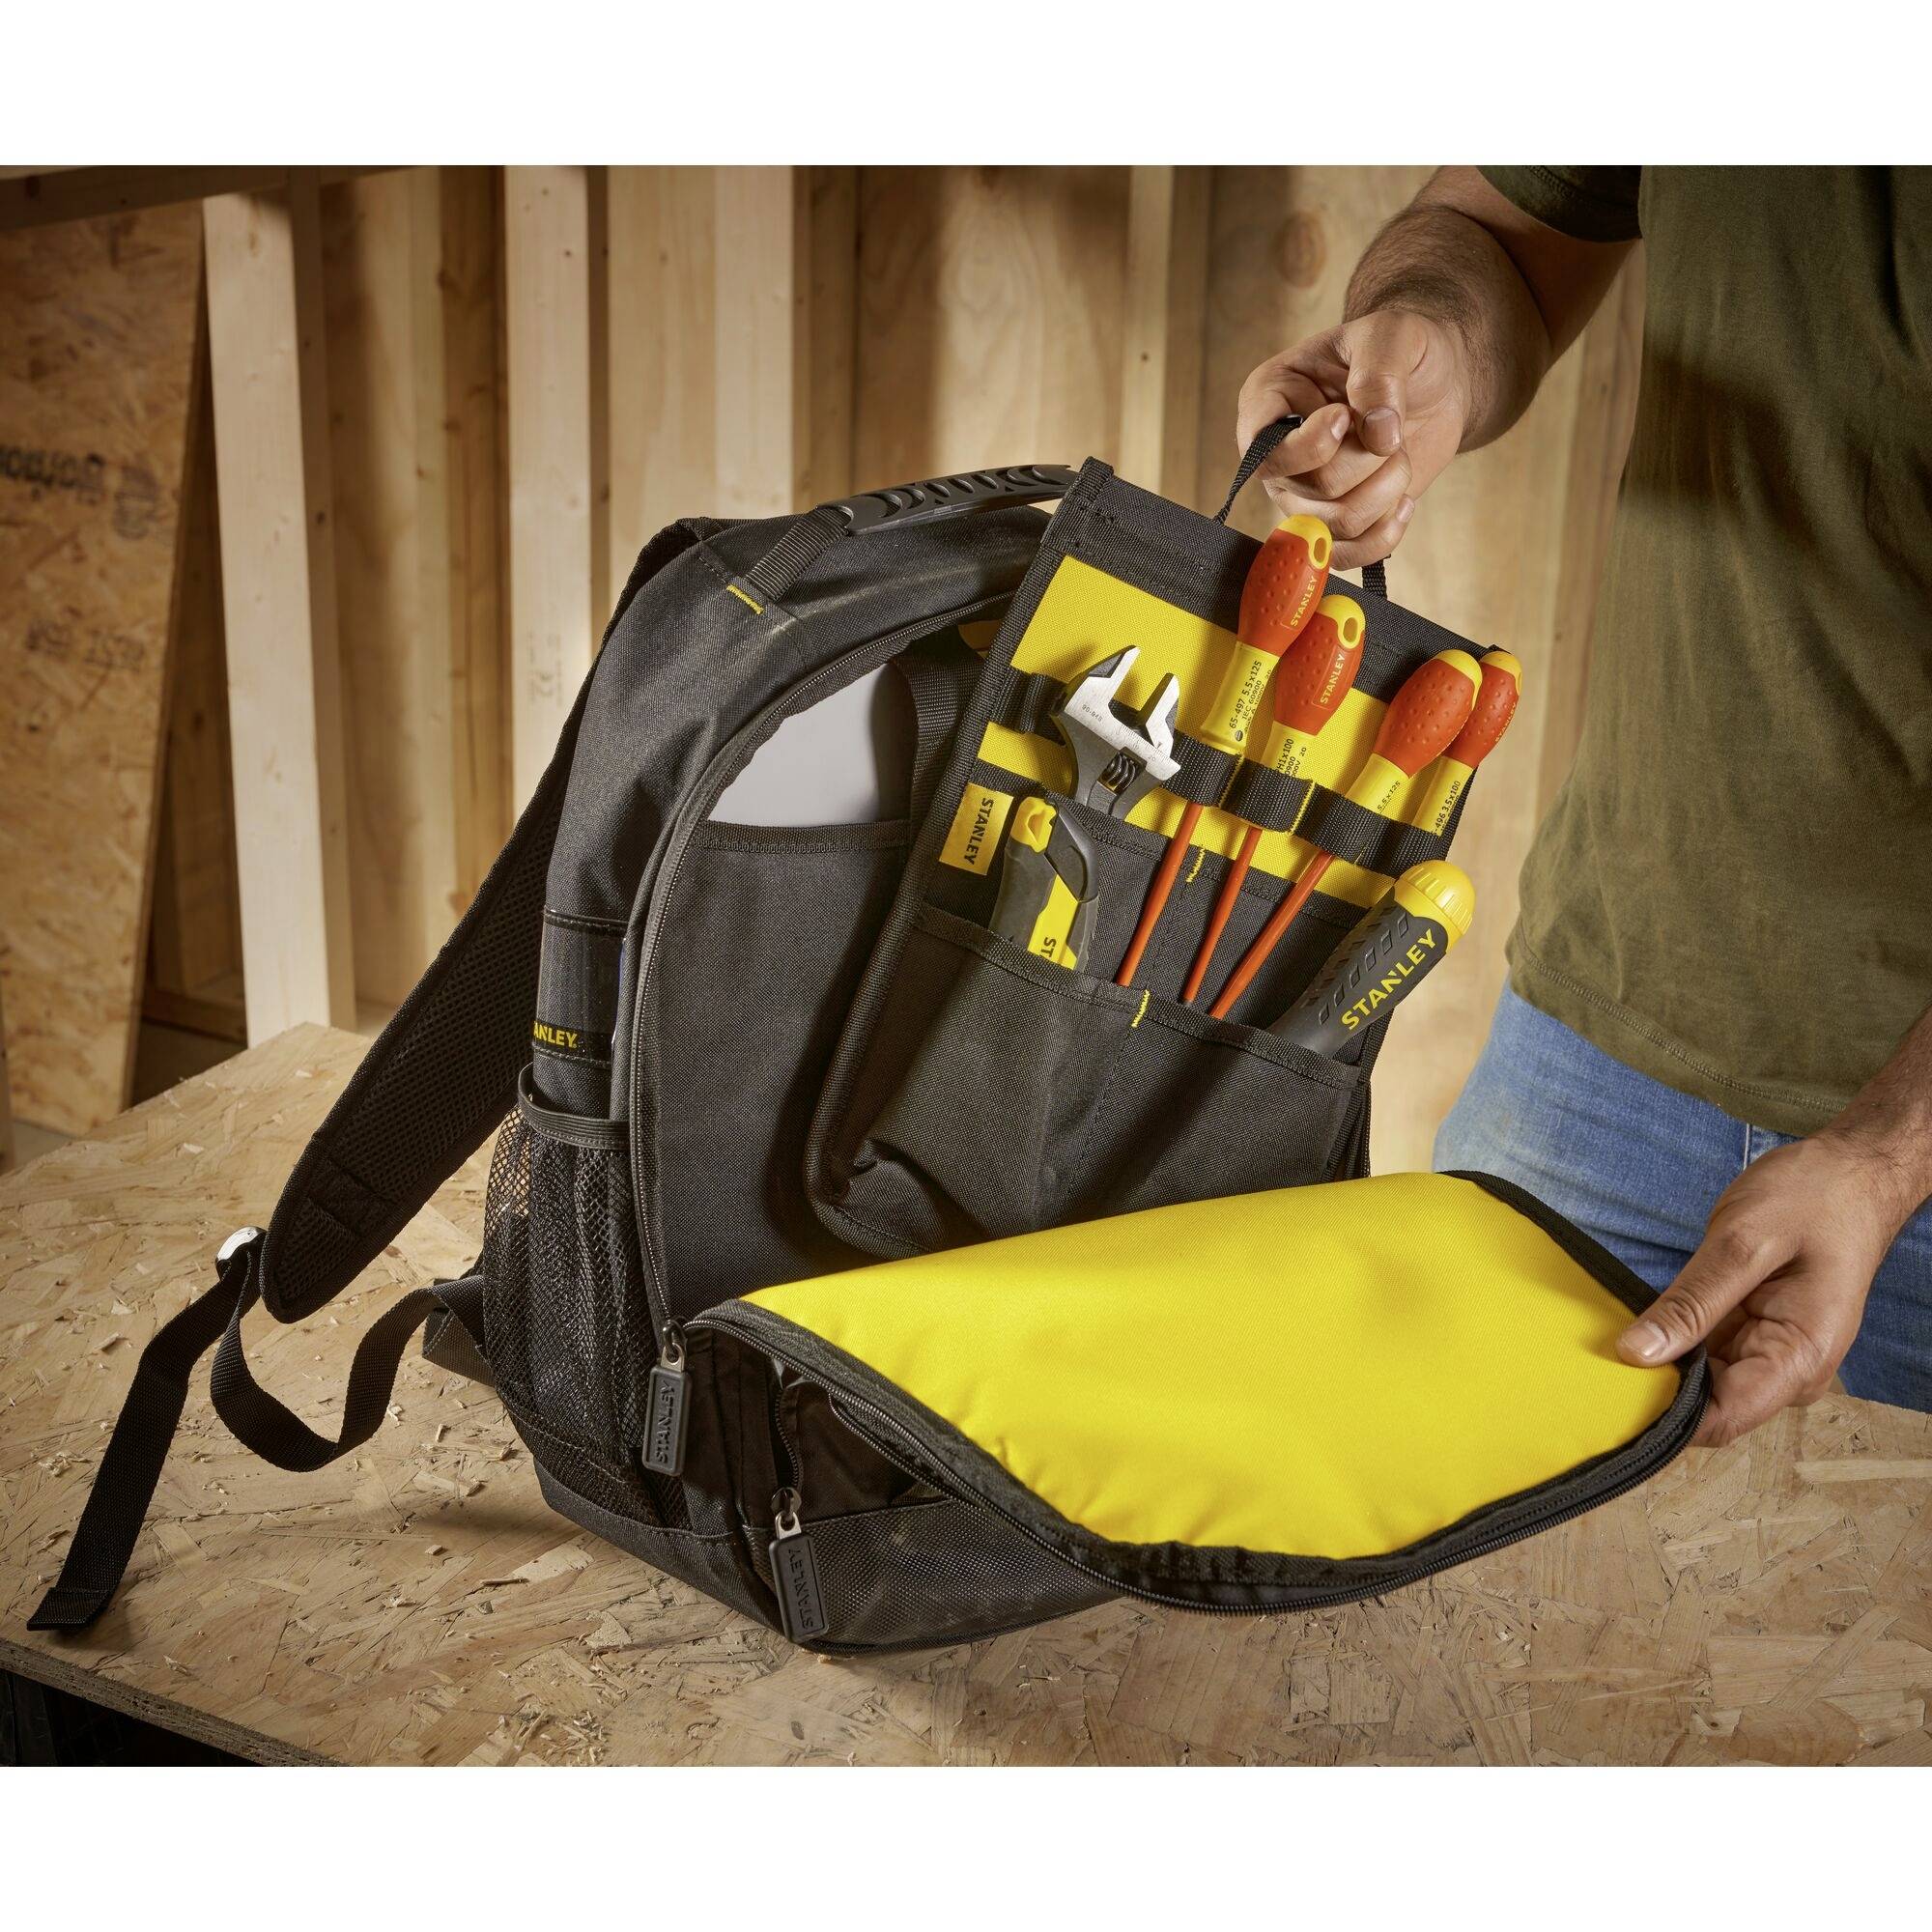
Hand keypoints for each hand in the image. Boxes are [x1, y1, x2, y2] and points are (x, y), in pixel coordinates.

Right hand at [1235, 310, 1471, 569]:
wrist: (1434, 382)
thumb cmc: (1403, 350)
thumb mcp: (1394, 336)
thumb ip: (1379, 375)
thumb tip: (1379, 436)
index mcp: (1269, 399)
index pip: (1263, 450)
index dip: (1310, 446)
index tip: (1346, 416)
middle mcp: (1277, 454)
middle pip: (1313, 488)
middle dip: (1369, 462)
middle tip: (1390, 430)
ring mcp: (1302, 494)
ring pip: (1334, 525)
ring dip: (1385, 492)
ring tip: (1398, 456)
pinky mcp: (1333, 523)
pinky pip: (1345, 557)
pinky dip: (1384, 534)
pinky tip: (1404, 502)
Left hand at [1615, 1132, 1911, 1446]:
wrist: (1850, 1174)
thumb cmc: (1812, 1199)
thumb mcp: (1743, 1243)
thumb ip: (1692, 1302)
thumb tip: (1634, 1354)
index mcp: (1800, 1357)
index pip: (1723, 1418)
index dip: (1664, 1417)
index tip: (1609, 1395)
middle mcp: (1789, 1370)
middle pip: (1710, 1407)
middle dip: (1655, 1390)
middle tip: (1593, 1364)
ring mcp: (1772, 1353)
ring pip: (1703, 1382)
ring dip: (1660, 1366)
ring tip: (1605, 1347)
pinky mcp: (1754, 1333)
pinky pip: (1706, 1352)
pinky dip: (1673, 1342)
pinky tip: (1636, 1328)